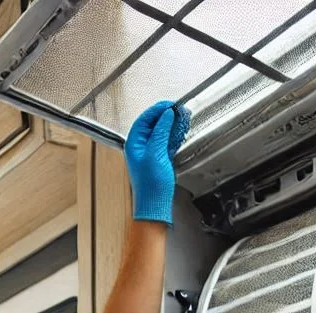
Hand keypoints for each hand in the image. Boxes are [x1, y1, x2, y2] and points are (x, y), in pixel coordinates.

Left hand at [124, 100, 191, 224]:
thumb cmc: (151, 185)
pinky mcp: (158, 160)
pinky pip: (165, 142)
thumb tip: (166, 115)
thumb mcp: (155, 153)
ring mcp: (149, 154)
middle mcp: (140, 147)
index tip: (170, 105)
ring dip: (171, 125)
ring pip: (160, 133)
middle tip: (178, 110)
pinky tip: (179, 132)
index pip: (145, 119)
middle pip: (152, 124)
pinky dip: (173, 136)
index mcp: (134, 143)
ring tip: (181, 118)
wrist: (155, 205)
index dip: (157, 109)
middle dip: (165, 116)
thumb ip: (160, 131)